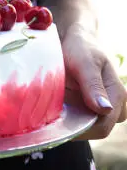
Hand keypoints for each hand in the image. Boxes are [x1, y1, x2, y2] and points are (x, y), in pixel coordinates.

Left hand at [61, 25, 126, 139]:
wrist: (74, 39)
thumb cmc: (81, 47)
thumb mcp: (85, 62)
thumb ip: (93, 85)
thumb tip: (105, 109)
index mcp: (117, 94)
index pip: (103, 127)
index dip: (83, 131)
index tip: (59, 126)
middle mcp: (112, 104)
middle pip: (96, 131)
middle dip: (75, 128)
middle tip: (52, 117)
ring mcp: (100, 107)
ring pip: (86, 128)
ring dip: (69, 124)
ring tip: (52, 112)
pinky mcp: (87, 107)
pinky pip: (78, 121)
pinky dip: (66, 119)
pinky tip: (53, 111)